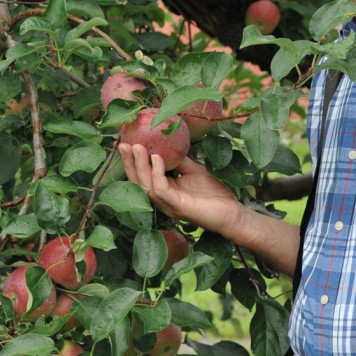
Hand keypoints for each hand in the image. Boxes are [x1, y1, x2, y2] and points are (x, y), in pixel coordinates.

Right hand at [117, 142, 243, 236]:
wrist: (232, 213)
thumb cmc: (214, 194)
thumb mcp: (193, 170)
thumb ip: (179, 160)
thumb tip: (167, 141)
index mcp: (163, 190)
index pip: (141, 176)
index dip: (131, 161)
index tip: (125, 142)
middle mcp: (161, 199)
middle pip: (137, 181)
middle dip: (129, 162)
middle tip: (123, 144)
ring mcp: (167, 204)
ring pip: (145, 185)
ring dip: (139, 166)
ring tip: (137, 147)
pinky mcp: (177, 207)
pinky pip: (161, 189)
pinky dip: (156, 173)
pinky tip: (157, 158)